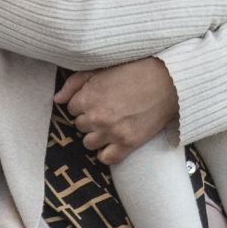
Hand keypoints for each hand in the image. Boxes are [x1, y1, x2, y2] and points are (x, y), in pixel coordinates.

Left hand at [54, 59, 178, 164]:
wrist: (169, 82)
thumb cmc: (136, 71)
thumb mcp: (102, 69)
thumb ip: (75, 83)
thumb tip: (57, 99)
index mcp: (88, 97)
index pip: (72, 108)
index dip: (84, 103)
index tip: (98, 99)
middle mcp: (97, 117)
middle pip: (79, 126)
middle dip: (90, 118)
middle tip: (107, 109)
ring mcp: (111, 132)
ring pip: (89, 143)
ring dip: (97, 135)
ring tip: (112, 124)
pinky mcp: (127, 144)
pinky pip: (106, 158)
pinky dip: (108, 152)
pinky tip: (114, 142)